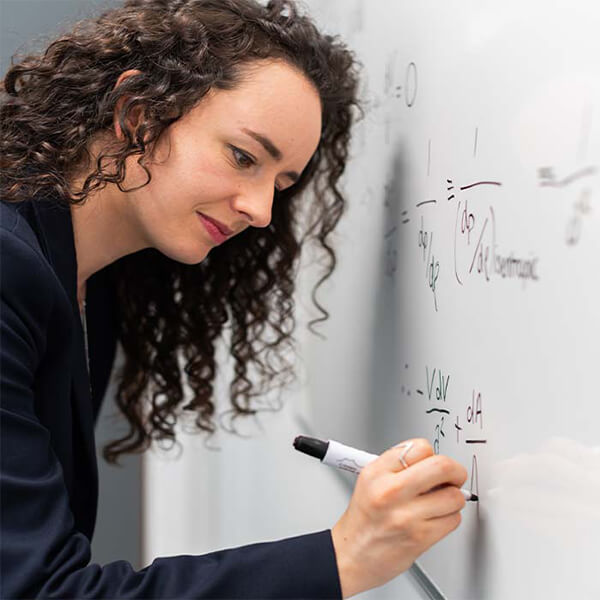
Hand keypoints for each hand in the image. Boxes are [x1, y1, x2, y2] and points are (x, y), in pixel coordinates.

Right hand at [330, 439, 467, 597]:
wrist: (353, 555)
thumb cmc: (365, 518)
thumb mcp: (370, 479)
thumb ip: (398, 464)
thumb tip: (432, 458)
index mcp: (377, 472)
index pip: (420, 447)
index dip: (432, 454)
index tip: (433, 461)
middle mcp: (391, 491)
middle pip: (442, 467)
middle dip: (455, 471)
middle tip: (454, 476)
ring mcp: (407, 516)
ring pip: (453, 496)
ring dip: (453, 498)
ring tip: (439, 501)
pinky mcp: (420, 537)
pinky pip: (453, 519)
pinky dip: (449, 517)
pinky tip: (434, 518)